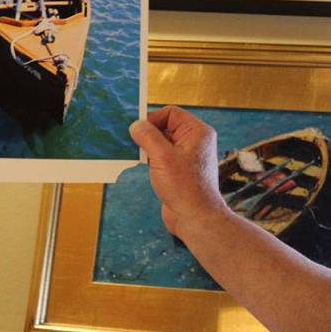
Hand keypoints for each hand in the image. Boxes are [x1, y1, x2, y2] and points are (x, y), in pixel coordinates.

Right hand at [129, 106, 229, 235]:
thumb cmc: (185, 187)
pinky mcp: (180, 170)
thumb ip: (147, 136)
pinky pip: (162, 157)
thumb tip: (136, 125)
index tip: (137, 130)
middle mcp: (194, 141)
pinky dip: (151, 159)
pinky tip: (143, 166)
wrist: (195, 218)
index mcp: (197, 132)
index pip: (170, 113)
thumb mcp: (162, 156)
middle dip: (148, 134)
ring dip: (148, 148)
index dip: (152, 119)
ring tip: (138, 157)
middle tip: (133, 143)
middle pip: (165, 127)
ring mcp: (187, 156)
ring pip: (162, 143)